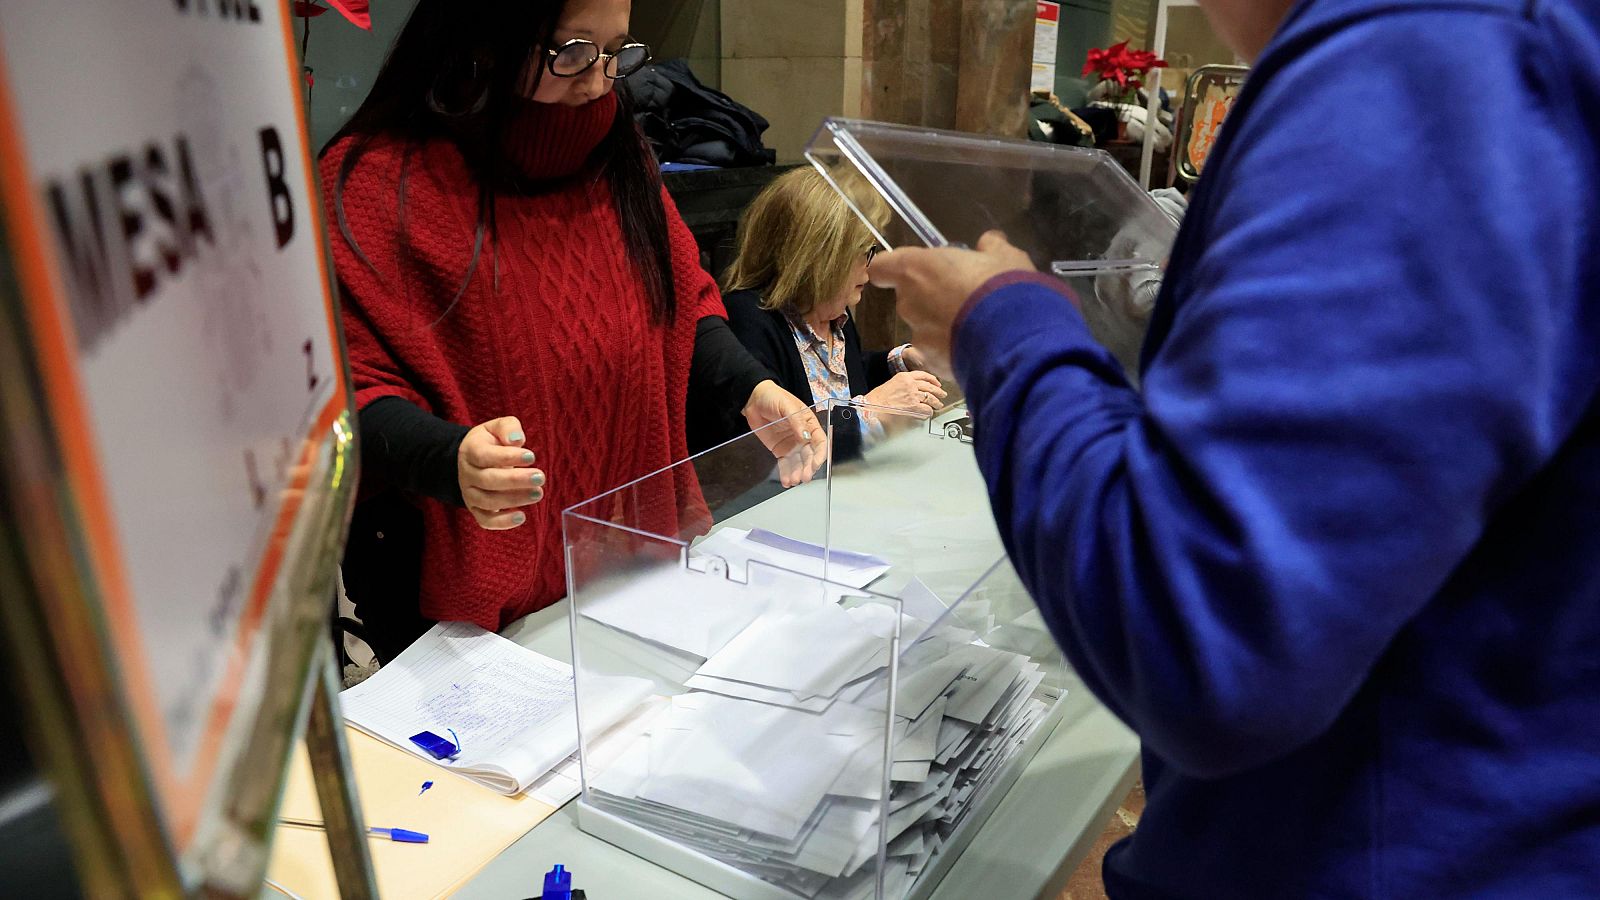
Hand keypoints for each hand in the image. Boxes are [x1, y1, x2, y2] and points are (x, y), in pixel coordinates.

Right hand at [456, 416, 544, 529]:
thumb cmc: (490, 443)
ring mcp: (469, 494)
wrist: (471, 460)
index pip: (485, 456)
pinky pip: (485, 521)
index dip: (508, 457)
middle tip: (540, 477)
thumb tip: (516, 440)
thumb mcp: (496, 427)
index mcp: (471, 451)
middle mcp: (467, 474)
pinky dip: (502, 522)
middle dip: (516, 480)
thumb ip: (508, 428)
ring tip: (538, 493)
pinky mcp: (475, 510)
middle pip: (488, 480)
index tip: (531, 456)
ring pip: (488, 501)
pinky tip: (521, 517)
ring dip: (514, 499)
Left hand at [742, 380, 827, 487]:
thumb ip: (797, 421)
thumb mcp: (787, 406)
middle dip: (808, 467)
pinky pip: (785, 464)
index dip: (820, 454)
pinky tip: (786, 481)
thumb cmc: (773, 397)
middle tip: (804, 477)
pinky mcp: (780, 450)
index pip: (819, 441)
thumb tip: (805, 437)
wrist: (753, 400)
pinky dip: (786, 473)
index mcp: (809, 424)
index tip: (815, 464)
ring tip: (793, 480)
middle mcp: (803, 436)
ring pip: (798, 462)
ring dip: (797, 472)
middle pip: (810, 455)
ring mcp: (791, 444)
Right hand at [863, 370, 946, 415]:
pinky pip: (927, 409)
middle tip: (942, 394)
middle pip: (929, 386)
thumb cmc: (877, 398)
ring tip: (939, 405)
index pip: (922, 375)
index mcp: (904, 377)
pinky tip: (928, 413)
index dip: (932, 379)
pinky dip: (929, 412)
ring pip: (930, 397)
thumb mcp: (891, 384)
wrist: (873, 407)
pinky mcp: (914, 406)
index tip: (936, 383)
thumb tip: (912, 390)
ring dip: (936, 402)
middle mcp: (910, 384)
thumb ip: (903, 385)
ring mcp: (913, 395)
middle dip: (938, 391)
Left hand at [869, 231, 1034, 374]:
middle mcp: (909, 303)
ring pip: (924, 328)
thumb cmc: (1003, 287)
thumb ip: (991, 247)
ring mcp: (918, 337)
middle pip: (909, 297)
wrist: (1014, 339)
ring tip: (974, 328)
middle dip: (931, 298)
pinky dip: (951, 351)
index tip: (902, 271)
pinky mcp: (931, 363)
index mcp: (917, 269)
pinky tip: (976, 350)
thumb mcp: (1006, 257)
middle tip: (962, 298)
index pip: (883, 267)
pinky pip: (937, 354)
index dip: (890, 269)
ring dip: (942, 326)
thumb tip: (989, 241)